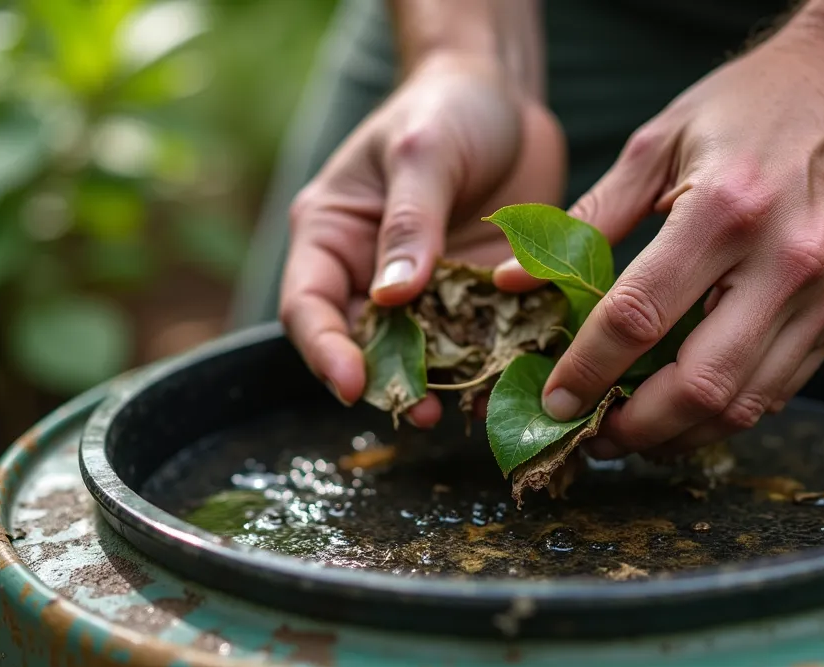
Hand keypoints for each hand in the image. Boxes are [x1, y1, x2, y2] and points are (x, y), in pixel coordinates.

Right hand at [279, 53, 565, 427]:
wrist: (504, 96)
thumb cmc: (444, 107)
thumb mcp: (422, 152)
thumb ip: (408, 222)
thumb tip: (390, 297)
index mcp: (333, 235)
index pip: (308, 306)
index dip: (325, 351)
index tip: (352, 386)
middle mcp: (370, 272)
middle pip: (364, 345)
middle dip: (390, 383)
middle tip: (422, 412)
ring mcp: (426, 290)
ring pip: (425, 354)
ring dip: (447, 386)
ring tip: (474, 409)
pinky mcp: (476, 295)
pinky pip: (481, 340)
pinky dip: (495, 363)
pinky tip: (514, 379)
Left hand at [512, 22, 823, 456]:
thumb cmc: (748, 105)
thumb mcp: (656, 142)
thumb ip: (587, 219)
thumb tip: (512, 279)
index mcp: (725, 210)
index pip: (640, 318)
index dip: (588, 371)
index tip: (554, 400)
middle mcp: (785, 260)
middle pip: (699, 387)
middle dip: (634, 428)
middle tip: (592, 434)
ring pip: (745, 405)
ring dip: (679, 435)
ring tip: (631, 431)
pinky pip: (781, 388)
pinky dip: (726, 411)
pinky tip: (685, 404)